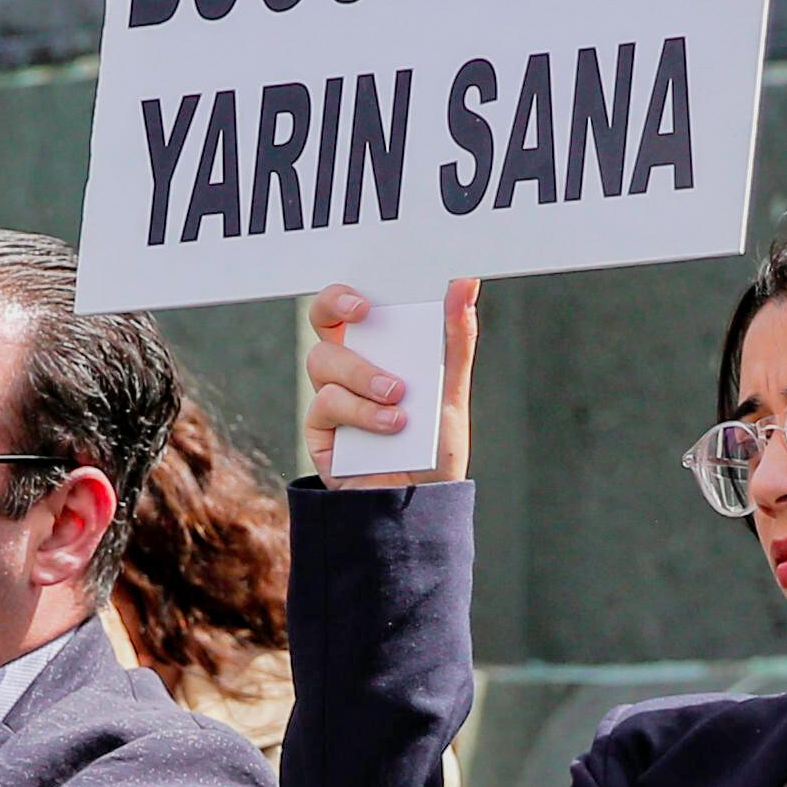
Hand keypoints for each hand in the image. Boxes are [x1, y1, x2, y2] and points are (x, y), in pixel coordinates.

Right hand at [301, 278, 477, 482]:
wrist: (422, 503)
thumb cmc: (434, 447)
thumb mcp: (452, 390)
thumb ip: (456, 338)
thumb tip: (466, 283)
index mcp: (378, 350)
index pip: (354, 304)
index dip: (349, 288)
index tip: (370, 294)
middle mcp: (349, 368)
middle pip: (322, 319)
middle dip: (334, 306)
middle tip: (363, 314)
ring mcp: (331, 397)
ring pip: (324, 360)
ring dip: (363, 374)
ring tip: (398, 397)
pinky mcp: (320, 430)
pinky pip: (326, 403)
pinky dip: (361, 411)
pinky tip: (391, 425)